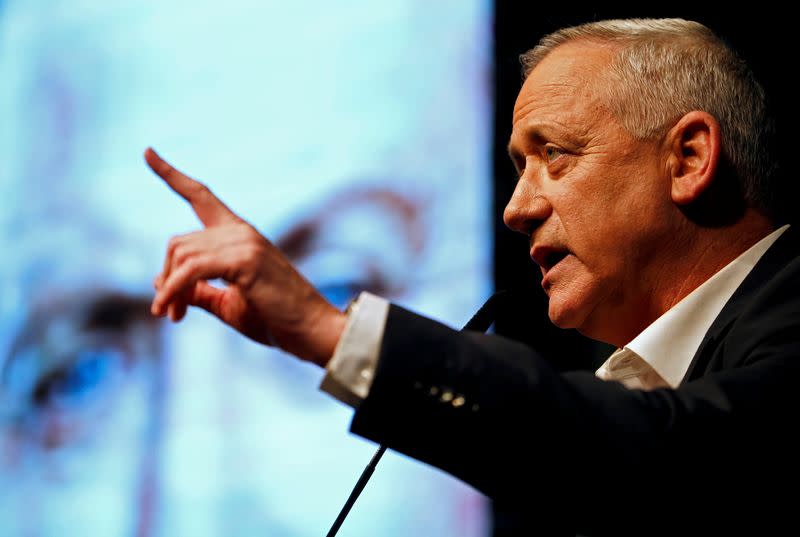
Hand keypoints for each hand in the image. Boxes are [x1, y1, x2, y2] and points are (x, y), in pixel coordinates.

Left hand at [144, 147, 345, 365]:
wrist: (311, 330)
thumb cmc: (274, 319)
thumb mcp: (228, 302)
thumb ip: (197, 290)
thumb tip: (159, 282)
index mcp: (240, 234)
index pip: (201, 196)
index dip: (171, 174)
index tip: (147, 152)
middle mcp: (241, 231)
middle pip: (179, 242)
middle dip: (166, 278)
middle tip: (166, 312)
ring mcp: (245, 242)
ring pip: (182, 255)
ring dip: (170, 290)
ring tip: (172, 315)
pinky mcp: (245, 260)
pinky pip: (191, 270)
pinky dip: (174, 290)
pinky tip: (171, 312)